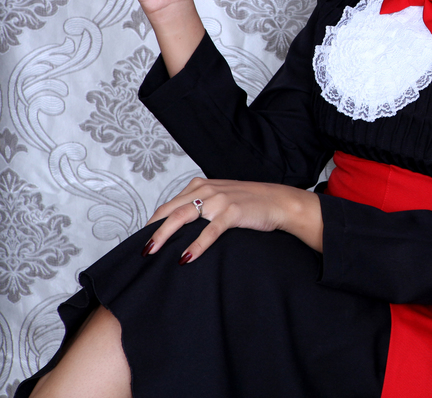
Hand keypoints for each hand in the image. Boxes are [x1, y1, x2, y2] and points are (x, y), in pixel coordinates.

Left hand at [142, 177, 323, 262]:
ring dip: (165, 235)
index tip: (143, 239)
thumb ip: (201, 206)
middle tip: (142, 250)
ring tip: (153, 252)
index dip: (154, 223)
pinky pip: (209, 231)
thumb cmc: (250, 203)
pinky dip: (196, 245)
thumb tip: (177, 230)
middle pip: (170, 210)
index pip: (169, 204)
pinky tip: (186, 257)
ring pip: (183, 217)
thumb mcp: (221, 198)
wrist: (279, 202)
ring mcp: (219, 200)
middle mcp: (207, 190)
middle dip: (153, 230)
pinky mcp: (232, 212)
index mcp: (201, 186)